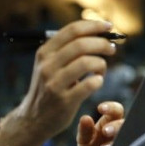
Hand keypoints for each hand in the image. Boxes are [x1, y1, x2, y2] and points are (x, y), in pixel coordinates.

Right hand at [15, 20, 116, 139]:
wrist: (33, 119)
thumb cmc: (49, 88)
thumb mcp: (49, 65)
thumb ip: (67, 50)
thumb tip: (97, 33)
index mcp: (44, 52)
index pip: (72, 30)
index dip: (93, 26)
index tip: (108, 26)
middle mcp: (47, 66)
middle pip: (81, 44)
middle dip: (102, 43)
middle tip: (111, 48)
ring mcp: (54, 83)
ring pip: (87, 63)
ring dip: (101, 64)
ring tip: (101, 70)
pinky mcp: (64, 101)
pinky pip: (90, 84)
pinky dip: (99, 81)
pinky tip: (97, 82)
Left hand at [77, 101, 123, 145]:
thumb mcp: (84, 141)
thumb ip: (84, 130)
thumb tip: (85, 117)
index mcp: (112, 121)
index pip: (116, 109)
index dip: (110, 107)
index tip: (100, 108)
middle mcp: (122, 131)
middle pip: (124, 123)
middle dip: (115, 126)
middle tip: (105, 131)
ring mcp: (126, 144)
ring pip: (128, 139)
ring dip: (116, 143)